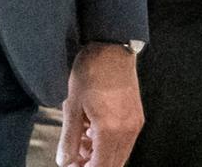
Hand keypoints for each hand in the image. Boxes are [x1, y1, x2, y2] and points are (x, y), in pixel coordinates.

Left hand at [56, 43, 143, 166]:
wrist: (111, 47)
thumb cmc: (91, 71)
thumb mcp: (72, 106)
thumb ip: (68, 138)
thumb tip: (65, 161)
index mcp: (110, 130)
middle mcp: (127, 130)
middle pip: (113, 164)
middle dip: (93, 164)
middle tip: (75, 159)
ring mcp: (134, 124)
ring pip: (119, 154)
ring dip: (100, 155)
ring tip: (80, 142)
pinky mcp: (136, 116)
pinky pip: (123, 140)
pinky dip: (108, 143)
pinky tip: (91, 132)